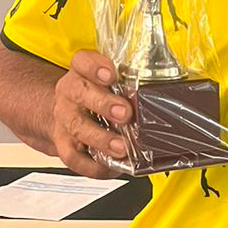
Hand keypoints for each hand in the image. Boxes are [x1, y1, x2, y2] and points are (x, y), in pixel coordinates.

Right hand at [51, 48, 132, 177]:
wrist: (65, 114)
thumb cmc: (96, 96)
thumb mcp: (110, 82)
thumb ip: (130, 84)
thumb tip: (164, 94)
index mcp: (82, 73)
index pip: (82, 61)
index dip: (94, 67)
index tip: (111, 74)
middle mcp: (70, 93)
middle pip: (80, 93)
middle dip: (104, 104)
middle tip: (125, 113)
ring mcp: (65, 118)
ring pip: (77, 126)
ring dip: (101, 138)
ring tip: (121, 147)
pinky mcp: (63, 143)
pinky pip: (73, 157)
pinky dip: (93, 165)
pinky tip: (110, 166)